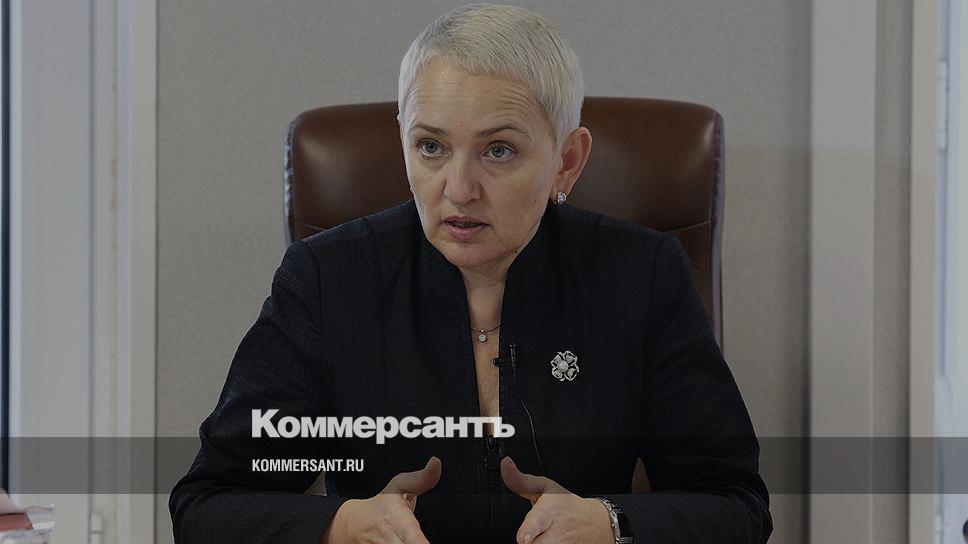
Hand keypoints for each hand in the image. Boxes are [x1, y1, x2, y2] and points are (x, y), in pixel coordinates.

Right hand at [321, 456, 441, 543]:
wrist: (355, 526)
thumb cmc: (382, 506)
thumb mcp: (398, 485)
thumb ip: (420, 478)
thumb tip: (436, 463)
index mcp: (398, 521)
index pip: (412, 537)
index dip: (419, 543)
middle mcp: (392, 541)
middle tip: (427, 542)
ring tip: (423, 542)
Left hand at [500, 456, 613, 543]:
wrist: (592, 523)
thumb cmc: (565, 504)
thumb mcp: (545, 486)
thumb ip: (522, 481)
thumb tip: (505, 465)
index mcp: (549, 511)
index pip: (537, 521)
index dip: (529, 530)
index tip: (522, 538)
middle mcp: (556, 531)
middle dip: (529, 540)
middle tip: (527, 535)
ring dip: (535, 543)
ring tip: (541, 534)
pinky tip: (545, 539)